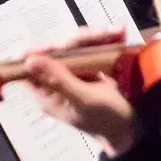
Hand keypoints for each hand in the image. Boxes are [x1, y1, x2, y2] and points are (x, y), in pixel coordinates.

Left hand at [22, 27, 138, 156]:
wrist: (131, 129)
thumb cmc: (105, 119)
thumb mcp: (83, 100)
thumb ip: (58, 79)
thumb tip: (30, 60)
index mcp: (47, 93)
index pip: (31, 68)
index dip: (41, 52)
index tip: (59, 45)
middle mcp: (56, 81)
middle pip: (58, 50)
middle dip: (81, 40)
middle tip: (104, 35)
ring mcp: (73, 73)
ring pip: (75, 45)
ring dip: (97, 37)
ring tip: (119, 32)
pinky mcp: (88, 68)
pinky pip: (90, 48)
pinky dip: (104, 41)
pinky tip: (119, 35)